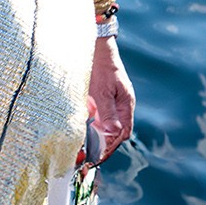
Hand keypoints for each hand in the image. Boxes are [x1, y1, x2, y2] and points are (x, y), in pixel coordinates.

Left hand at [88, 35, 134, 162]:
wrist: (94, 43)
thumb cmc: (99, 64)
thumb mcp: (101, 89)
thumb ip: (106, 111)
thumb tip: (112, 133)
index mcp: (125, 104)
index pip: (122, 133)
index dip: (109, 147)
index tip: (96, 158)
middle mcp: (120, 105)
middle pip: (114, 133)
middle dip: (102, 148)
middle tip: (86, 161)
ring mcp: (110, 101)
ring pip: (105, 127)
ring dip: (95, 140)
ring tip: (82, 153)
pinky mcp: (99, 97)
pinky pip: (97, 118)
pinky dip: (91, 128)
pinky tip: (80, 134)